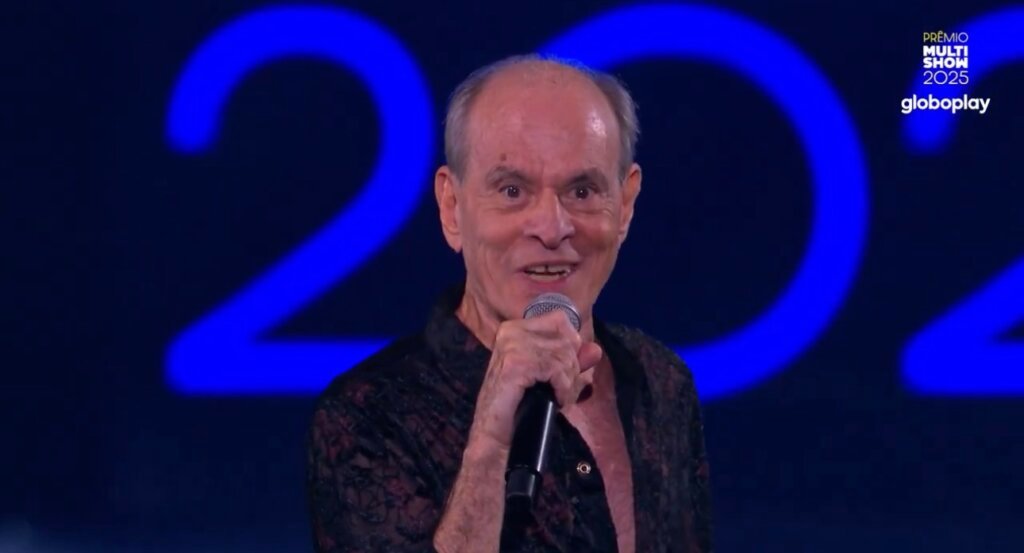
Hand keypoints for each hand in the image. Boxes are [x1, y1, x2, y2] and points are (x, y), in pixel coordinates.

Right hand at [466, 310, 602, 452]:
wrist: (494, 433)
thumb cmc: (521, 405)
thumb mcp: (552, 378)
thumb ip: (573, 361)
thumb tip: (595, 349)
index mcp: (517, 328)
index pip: (560, 320)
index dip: (570, 347)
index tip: (562, 372)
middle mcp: (512, 330)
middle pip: (566, 340)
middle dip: (571, 369)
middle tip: (559, 390)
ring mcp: (512, 344)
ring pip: (564, 355)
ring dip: (567, 382)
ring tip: (556, 397)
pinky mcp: (516, 363)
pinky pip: (557, 370)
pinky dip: (562, 389)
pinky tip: (554, 400)